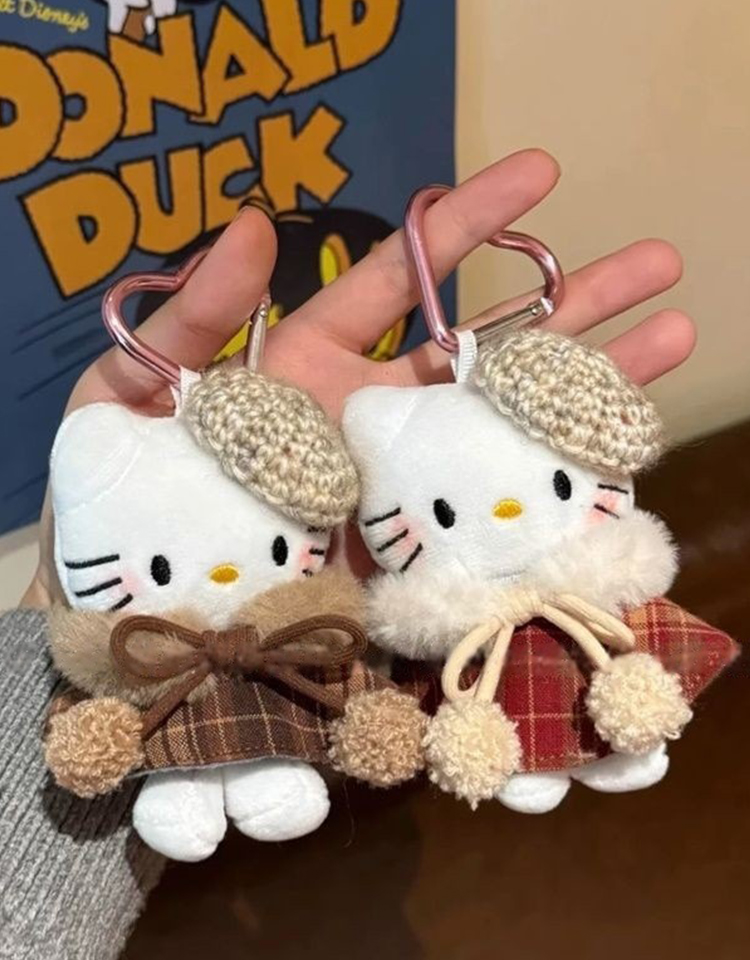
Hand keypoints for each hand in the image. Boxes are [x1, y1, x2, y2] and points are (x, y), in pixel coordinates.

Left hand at [22, 149, 693, 607]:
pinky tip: (623, 449)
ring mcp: (402, 484)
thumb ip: (195, 316)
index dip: (468, 227)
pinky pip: (493, 507)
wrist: (136, 621)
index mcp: (312, 367)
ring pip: (507, 424)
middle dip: (572, 304)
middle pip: (485, 350)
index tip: (540, 177)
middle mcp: (373, 419)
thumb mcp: (131, 395)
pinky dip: (554, 482)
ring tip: (674, 340)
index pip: (399, 281)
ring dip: (591, 385)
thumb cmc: (119, 502)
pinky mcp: (413, 550)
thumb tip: (260, 224)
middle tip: (657, 263)